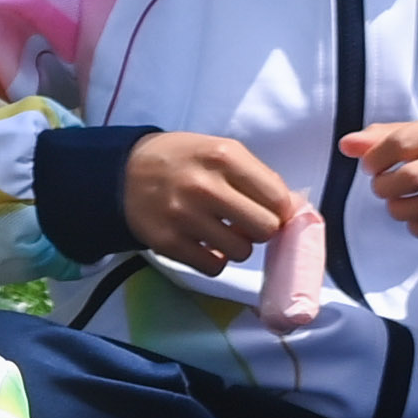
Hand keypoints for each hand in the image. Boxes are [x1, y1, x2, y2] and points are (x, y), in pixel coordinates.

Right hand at [118, 128, 297, 274]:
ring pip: (241, 251)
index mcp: (224, 156)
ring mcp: (185, 216)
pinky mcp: (168, 243)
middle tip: (245, 222)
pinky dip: (214, 259)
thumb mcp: (219, 150)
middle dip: (260, 229)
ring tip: (221, 231)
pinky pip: (214, 266)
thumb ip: (256, 176)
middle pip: (265, 228)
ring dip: (237, 245)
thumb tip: (294, 209)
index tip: (267, 209)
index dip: (279, 208)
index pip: (277, 197)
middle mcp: (205, 186)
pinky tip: (204, 244)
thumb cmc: (181, 161)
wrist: (123, 173)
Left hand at [345, 107, 417, 240]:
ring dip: (397, 209)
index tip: (370, 167)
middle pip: (410, 178)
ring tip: (395, 202)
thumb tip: (346, 145)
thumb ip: (383, 137)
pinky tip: (414, 217)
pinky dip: (416, 227)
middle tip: (381, 187)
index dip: (374, 160)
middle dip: (383, 187)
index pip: (400, 144)